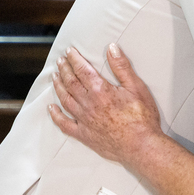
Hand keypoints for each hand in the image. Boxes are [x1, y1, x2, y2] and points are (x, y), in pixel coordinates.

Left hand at [49, 45, 163, 166]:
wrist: (141, 146)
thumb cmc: (142, 118)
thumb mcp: (136, 87)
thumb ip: (122, 67)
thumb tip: (111, 48)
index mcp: (100, 90)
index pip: (82, 70)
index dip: (74, 59)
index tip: (69, 51)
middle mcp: (88, 104)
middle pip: (70, 82)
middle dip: (64, 69)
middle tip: (60, 61)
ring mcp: (84, 120)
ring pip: (65, 99)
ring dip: (58, 87)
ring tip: (54, 77)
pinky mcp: (84, 135)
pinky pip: (64, 124)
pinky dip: (56, 115)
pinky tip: (51, 108)